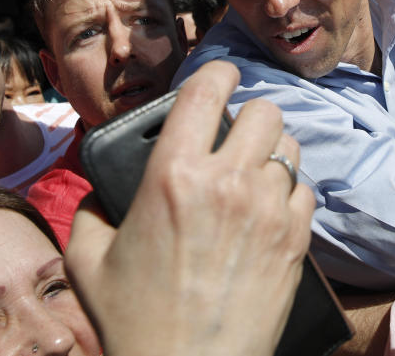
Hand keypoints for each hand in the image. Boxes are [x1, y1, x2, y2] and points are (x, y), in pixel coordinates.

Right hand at [66, 61, 313, 355]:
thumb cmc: (136, 322)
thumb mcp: (88, 262)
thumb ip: (91, 213)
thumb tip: (102, 193)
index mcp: (173, 176)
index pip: (207, 89)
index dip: (217, 72)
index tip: (220, 76)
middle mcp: (228, 183)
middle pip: (263, 110)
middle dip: (248, 115)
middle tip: (235, 135)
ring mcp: (268, 210)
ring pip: (289, 146)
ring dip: (271, 150)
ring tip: (254, 170)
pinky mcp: (296, 239)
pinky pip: (306, 189)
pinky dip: (290, 190)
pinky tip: (270, 208)